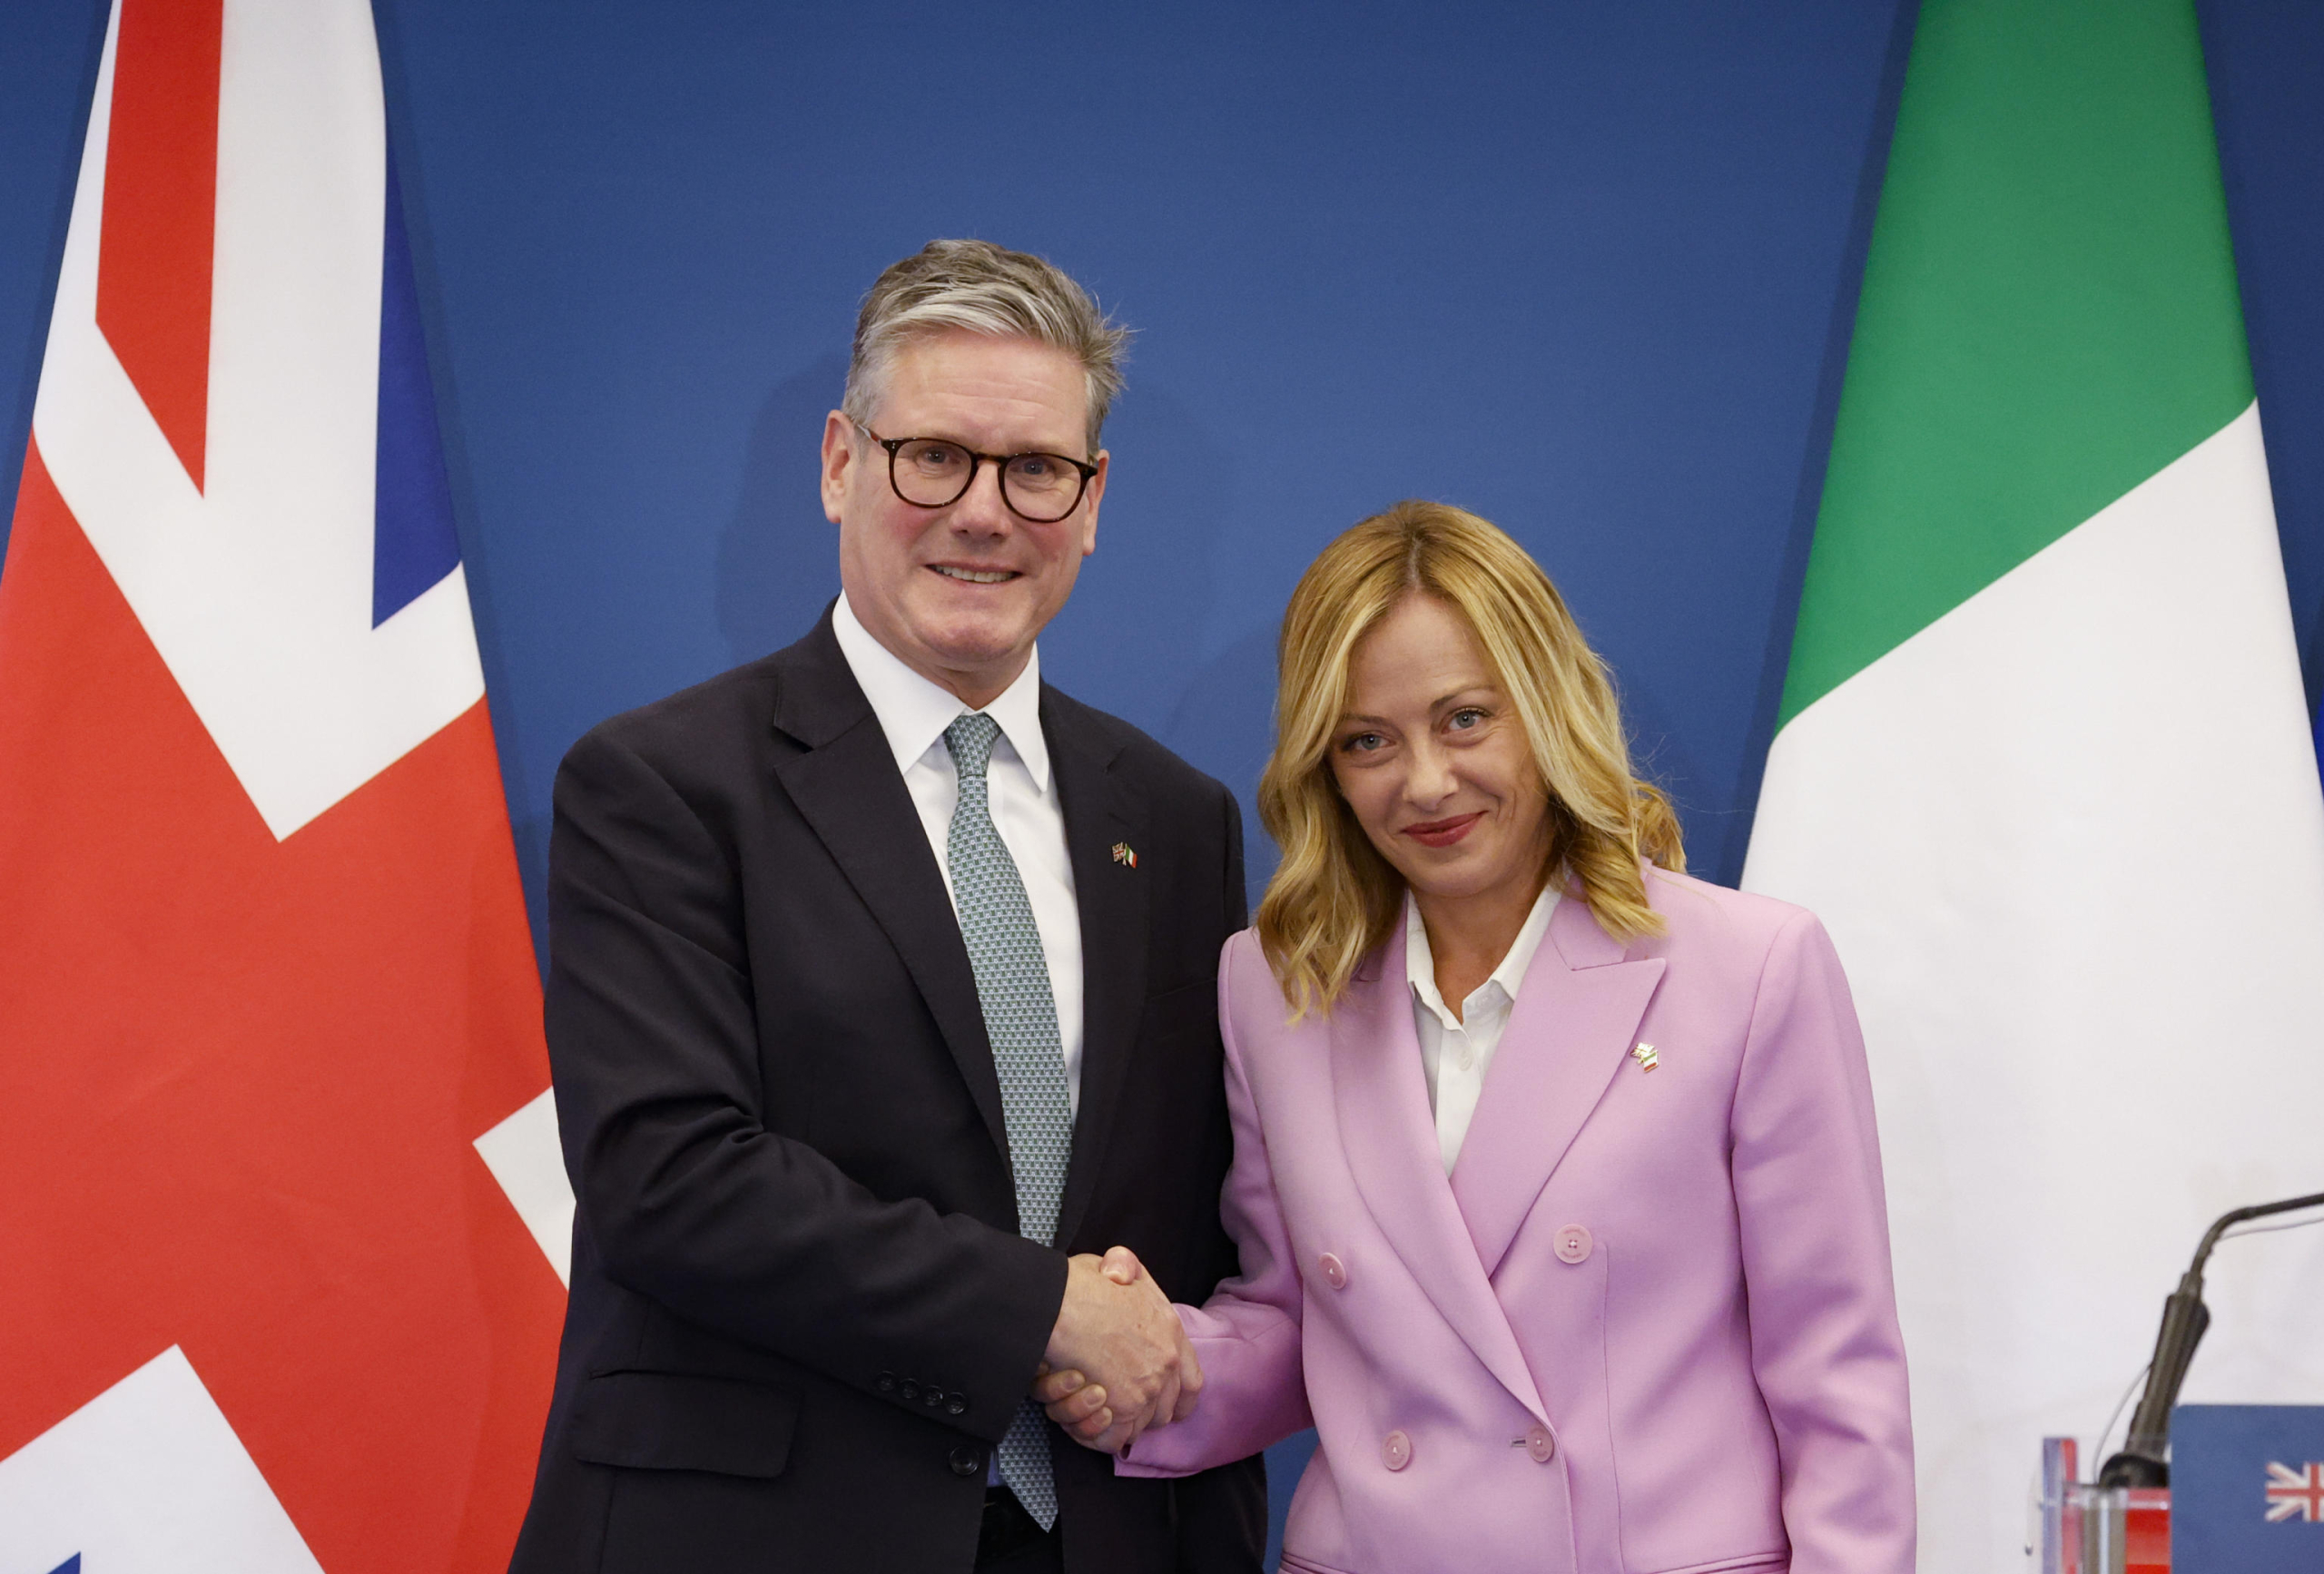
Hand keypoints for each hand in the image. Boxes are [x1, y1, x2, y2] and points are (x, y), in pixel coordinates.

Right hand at [1037, 1246, 1201, 1452]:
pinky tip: (1079, 1419)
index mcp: (1170, 1332)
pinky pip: (1113, 1440)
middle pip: (1163, 1411)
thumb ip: (1125, 1268)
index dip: (1178, 1400)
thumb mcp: (1111, 1263)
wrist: (1058, 1306)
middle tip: (1112, 1404)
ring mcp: (1146, 1390)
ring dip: (1113, 1422)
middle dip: (1140, 1414)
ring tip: (1087, 1405)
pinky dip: (1094, 1434)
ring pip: (1137, 1427)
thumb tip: (1120, 1276)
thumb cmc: (1078, 1286)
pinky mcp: (1121, 1409)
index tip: (1165, 1407)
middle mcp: (1166, 1365)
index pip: (1192, 1383)